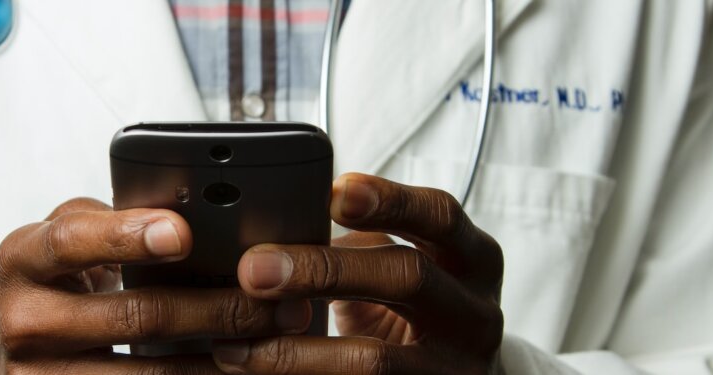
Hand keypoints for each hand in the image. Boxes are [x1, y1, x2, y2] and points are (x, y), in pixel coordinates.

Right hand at [0, 198, 310, 373]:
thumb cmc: (39, 284)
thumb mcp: (53, 241)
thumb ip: (107, 221)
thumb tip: (187, 213)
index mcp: (22, 258)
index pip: (73, 241)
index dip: (128, 236)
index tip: (183, 233)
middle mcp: (24, 321)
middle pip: (133, 316)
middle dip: (215, 308)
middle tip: (274, 300)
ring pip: (144, 373)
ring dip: (217, 360)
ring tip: (271, 341)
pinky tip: (230, 371)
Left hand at [213, 173, 504, 373]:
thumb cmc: (419, 308)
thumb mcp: (409, 264)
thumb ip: (362, 244)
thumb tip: (272, 233)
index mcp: (473, 259)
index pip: (440, 216)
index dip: (390, 201)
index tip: (333, 192)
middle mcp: (475, 313)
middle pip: (408, 277)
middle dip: (324, 270)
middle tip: (253, 270)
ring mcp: (456, 368)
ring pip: (377, 360)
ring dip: (297, 352)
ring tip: (236, 344)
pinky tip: (257, 372)